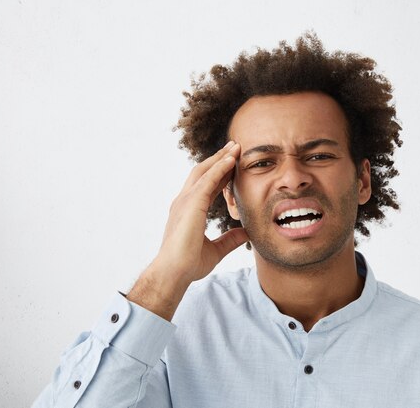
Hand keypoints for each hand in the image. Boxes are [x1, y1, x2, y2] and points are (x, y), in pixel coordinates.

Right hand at [128, 141, 247, 318]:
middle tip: (234, 146)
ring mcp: (185, 201)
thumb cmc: (188, 264)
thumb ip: (230, 240)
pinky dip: (219, 168)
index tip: (232, 163)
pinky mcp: (191, 204)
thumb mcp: (216, 250)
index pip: (206, 185)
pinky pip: (207, 180)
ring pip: (204, 171)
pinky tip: (231, 160)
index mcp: (188, 210)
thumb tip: (246, 234)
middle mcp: (184, 201)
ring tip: (235, 146)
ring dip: (220, 158)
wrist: (174, 272)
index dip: (220, 173)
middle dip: (218, 158)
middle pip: (203, 172)